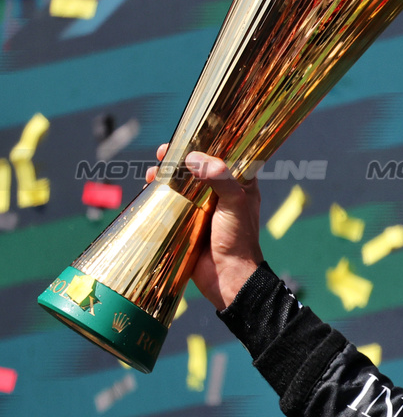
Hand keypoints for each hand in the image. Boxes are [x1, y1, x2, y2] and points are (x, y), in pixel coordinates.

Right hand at [147, 144, 263, 308]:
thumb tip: (194, 158)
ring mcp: (202, 208)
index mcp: (240, 186)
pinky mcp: (186, 223)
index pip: (224, 157)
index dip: (206, 145)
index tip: (189, 137)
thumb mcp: (234, 203)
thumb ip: (220, 178)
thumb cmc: (238, 240)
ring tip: (152, 173)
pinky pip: (170, 204)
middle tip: (164, 152)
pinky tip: (148, 188)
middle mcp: (221, 194)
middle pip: (197, 168)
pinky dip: (158, 194)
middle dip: (179, 159)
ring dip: (165, 176)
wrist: (228, 279)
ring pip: (180, 184)